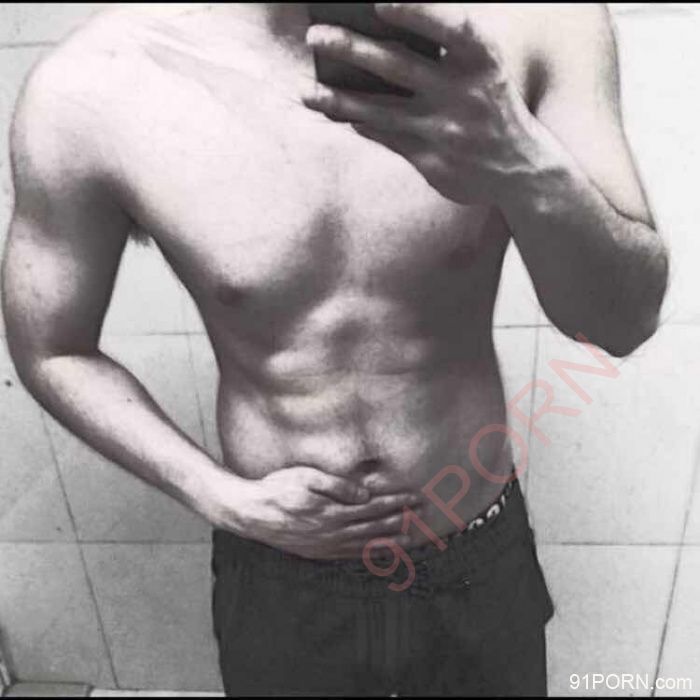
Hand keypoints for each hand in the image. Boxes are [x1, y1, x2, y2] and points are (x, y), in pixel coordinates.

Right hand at [212, 465, 421, 558]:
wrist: (250, 513)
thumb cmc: (277, 488)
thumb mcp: (306, 477)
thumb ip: (337, 485)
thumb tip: (365, 493)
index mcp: (333, 510)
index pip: (373, 505)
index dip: (396, 501)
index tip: (415, 496)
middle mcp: (333, 530)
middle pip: (374, 525)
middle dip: (401, 518)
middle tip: (422, 513)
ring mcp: (325, 544)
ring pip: (365, 544)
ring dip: (390, 540)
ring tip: (410, 538)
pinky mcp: (317, 552)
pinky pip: (349, 555)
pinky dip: (368, 554)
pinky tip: (377, 552)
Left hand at [302, 3, 546, 204]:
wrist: (519, 169)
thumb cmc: (493, 107)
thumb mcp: (486, 70)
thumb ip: (448, 50)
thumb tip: (386, 30)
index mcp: (482, 60)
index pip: (449, 28)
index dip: (416, 12)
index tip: (379, 2)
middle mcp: (463, 93)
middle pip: (398, 65)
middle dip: (352, 48)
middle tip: (315, 36)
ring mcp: (444, 130)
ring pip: (381, 110)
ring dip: (339, 99)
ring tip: (306, 91)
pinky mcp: (432, 160)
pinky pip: (386, 137)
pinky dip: (360, 123)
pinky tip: (336, 113)